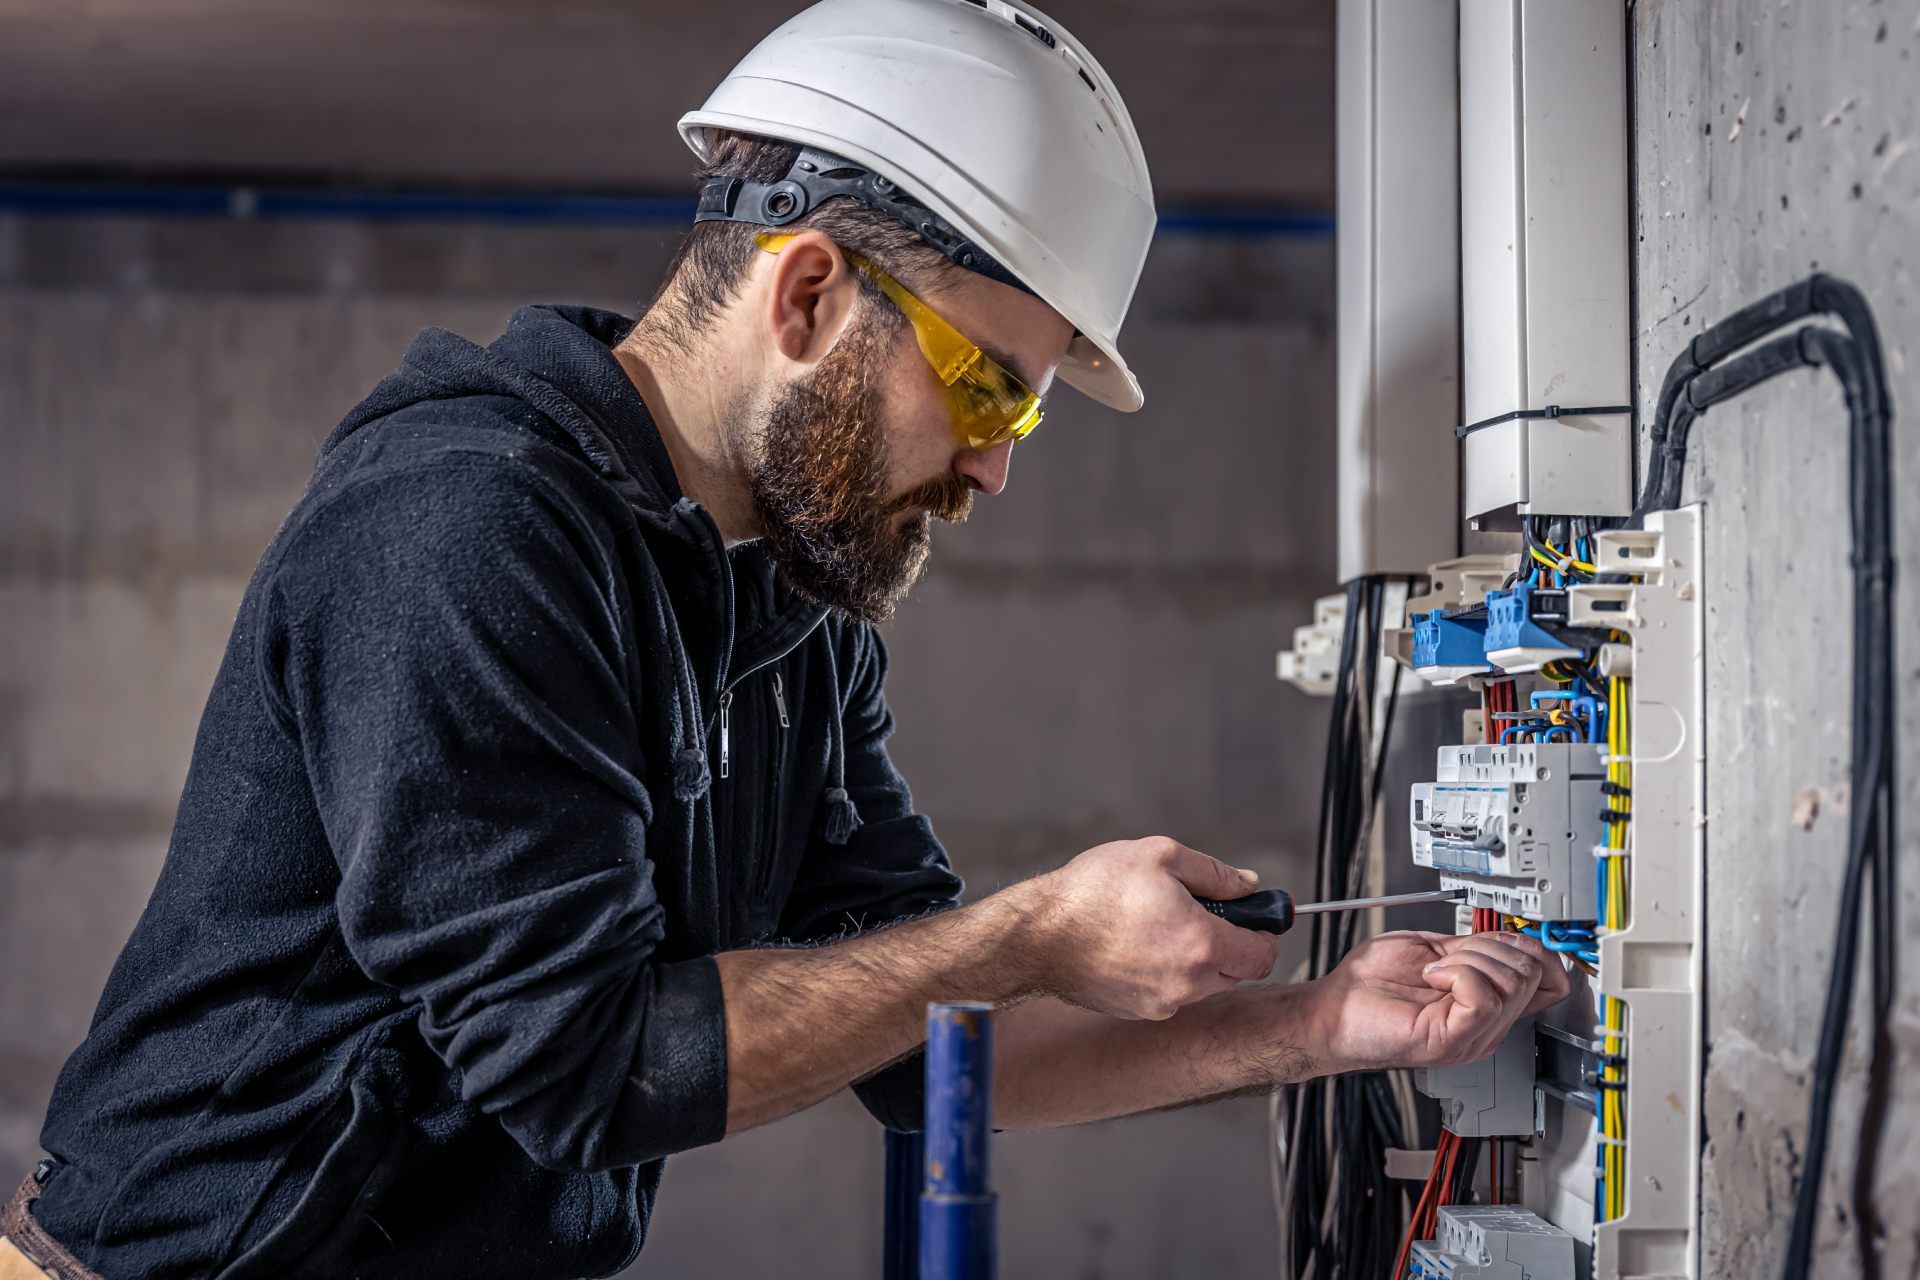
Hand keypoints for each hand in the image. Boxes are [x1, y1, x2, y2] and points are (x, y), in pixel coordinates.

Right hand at [1022, 836, 1280, 1020]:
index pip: (1263, 955)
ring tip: (1158, 925)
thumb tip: (1247, 884)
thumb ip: (1214, 872)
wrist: (1037, 936)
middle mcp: (1188, 983)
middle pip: (1235, 972)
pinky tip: (1135, 945)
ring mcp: (1162, 1003)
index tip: (1252, 917)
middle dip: (1229, 944)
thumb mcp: (1159, 856)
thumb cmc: (1092, 892)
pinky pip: (1169, 994)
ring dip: (1196, 959)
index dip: (1264, 933)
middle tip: (1199, 912)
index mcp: (1201, 943)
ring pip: (1202, 985)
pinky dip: (1165, 973)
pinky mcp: (1137, 1011)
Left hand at [1303, 930, 1570, 1071]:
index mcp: (1488, 1003)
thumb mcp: (1436, 952)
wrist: (1332, 1007)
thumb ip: (1477, 949)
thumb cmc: (1370, 985)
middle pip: (1531, 972)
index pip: (1551, 981)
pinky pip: (1483, 997)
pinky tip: (1431, 977)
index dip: (1536, 950)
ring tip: (1434, 970)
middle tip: (1448, 957)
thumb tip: (1513, 938)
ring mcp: (1474, 1036)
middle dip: (1489, 947)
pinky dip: (1457, 972)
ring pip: (1511, 981)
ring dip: (1468, 958)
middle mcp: (1488, 1024)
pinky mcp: (1453, 1040)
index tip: (1503, 939)